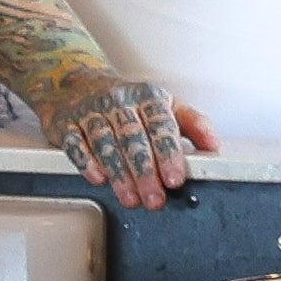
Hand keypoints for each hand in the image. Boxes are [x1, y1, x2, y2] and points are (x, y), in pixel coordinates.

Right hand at [33, 65, 214, 212]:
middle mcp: (118, 102)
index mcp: (148, 97)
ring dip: (119, 174)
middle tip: (154, 198)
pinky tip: (98, 178)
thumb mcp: (164, 105)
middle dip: (144, 172)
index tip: (174, 178)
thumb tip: (214, 146)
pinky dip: (86, 161)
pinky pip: (74, 143)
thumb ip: (192, 123)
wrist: (76, 83)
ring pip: (105, 143)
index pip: (160, 125)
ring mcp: (90, 112)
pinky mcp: (65, 123)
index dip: (168, 153)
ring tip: (130, 198)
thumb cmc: (127, 102)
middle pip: (133, 138)